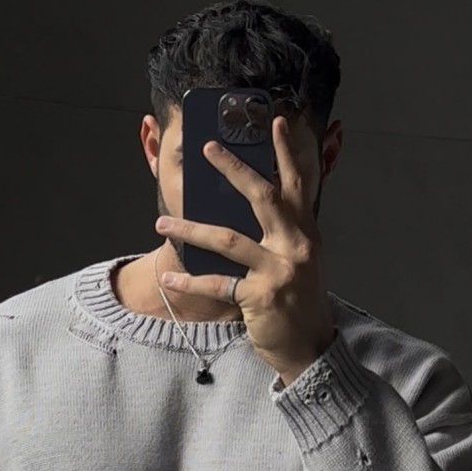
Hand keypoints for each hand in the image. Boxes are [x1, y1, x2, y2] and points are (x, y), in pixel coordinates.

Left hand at [154, 116, 336, 384]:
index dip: (287, 152)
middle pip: (263, 197)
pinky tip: (170, 279)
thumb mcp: (299, 260)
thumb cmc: (299, 300)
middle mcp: (297, 245)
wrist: (310, 348)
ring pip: (228, 239)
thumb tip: (246, 204)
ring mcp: (280, 270)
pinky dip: (190, 281)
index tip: (276, 122)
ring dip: (190, 228)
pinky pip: (217, 283)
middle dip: (233, 169)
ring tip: (162, 222)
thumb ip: (281, 232)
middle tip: (208, 147)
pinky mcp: (261, 296)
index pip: (297, 183)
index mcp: (305, 232)